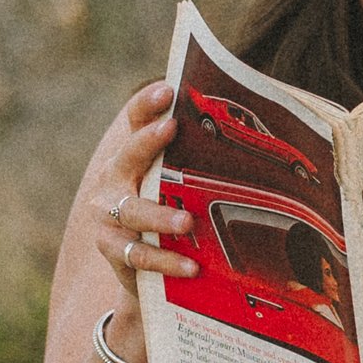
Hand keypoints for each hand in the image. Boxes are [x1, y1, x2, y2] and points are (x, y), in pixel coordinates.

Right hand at [87, 80, 197, 300]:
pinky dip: (166, 260)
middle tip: (170, 128)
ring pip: (133, 211)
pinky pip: (139, 255)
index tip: (168, 90)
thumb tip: (254, 138)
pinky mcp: (112, 249)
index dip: (147, 104)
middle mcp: (114, 180)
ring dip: (160, 214)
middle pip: (128, 156)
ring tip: (187, 220)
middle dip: (148, 141)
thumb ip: (201, 163)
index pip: (135, 120)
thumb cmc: (170, 215)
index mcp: (133, 156)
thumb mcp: (181, 186)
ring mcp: (108, 215)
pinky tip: (192, 266)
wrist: (146, 272)